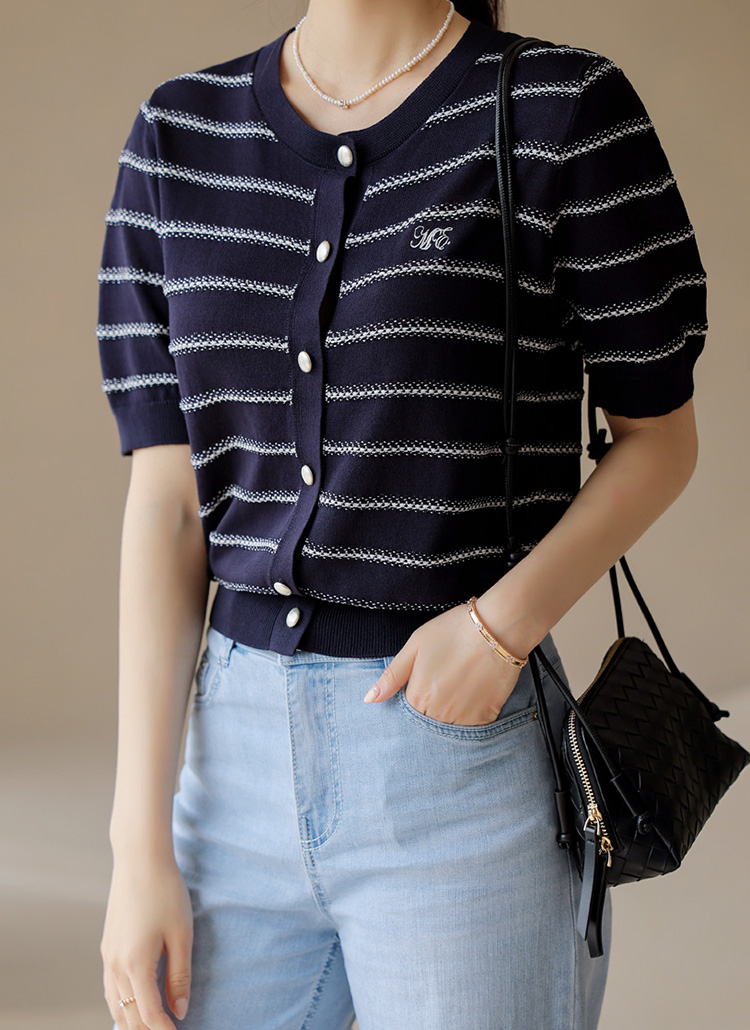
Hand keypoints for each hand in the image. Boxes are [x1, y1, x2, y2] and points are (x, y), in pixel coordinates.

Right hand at [101, 856, 192, 1028]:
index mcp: (136, 965)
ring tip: (149, 1026)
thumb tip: (181, 1010)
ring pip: (115, 1003)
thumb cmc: (165, 892)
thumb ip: (180, 975)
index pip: (149, 1014)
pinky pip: (110, 986)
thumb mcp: (181, 934)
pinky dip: (120, 1003)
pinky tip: (131, 1004)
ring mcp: (108, 955)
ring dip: (131, 1019)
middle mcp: (116, 965)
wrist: (139, 859)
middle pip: (128, 1015)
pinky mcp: (107, 945)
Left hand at [363, 602, 523, 725]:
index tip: (427, 681)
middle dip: (432, 708)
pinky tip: (475, 692)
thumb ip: (391, 676)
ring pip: (450, 727)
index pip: (408, 713)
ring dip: (451, 714)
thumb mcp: (415, 646)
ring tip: (460, 685)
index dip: (416, 697)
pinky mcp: (486, 718)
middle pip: (428, 722)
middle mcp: (439, 715)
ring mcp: (464, 719)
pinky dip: (471, 716)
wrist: (497, 628)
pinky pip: (472, 728)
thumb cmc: (453, 631)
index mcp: (418, 698)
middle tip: (446, 681)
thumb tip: (368, 700)